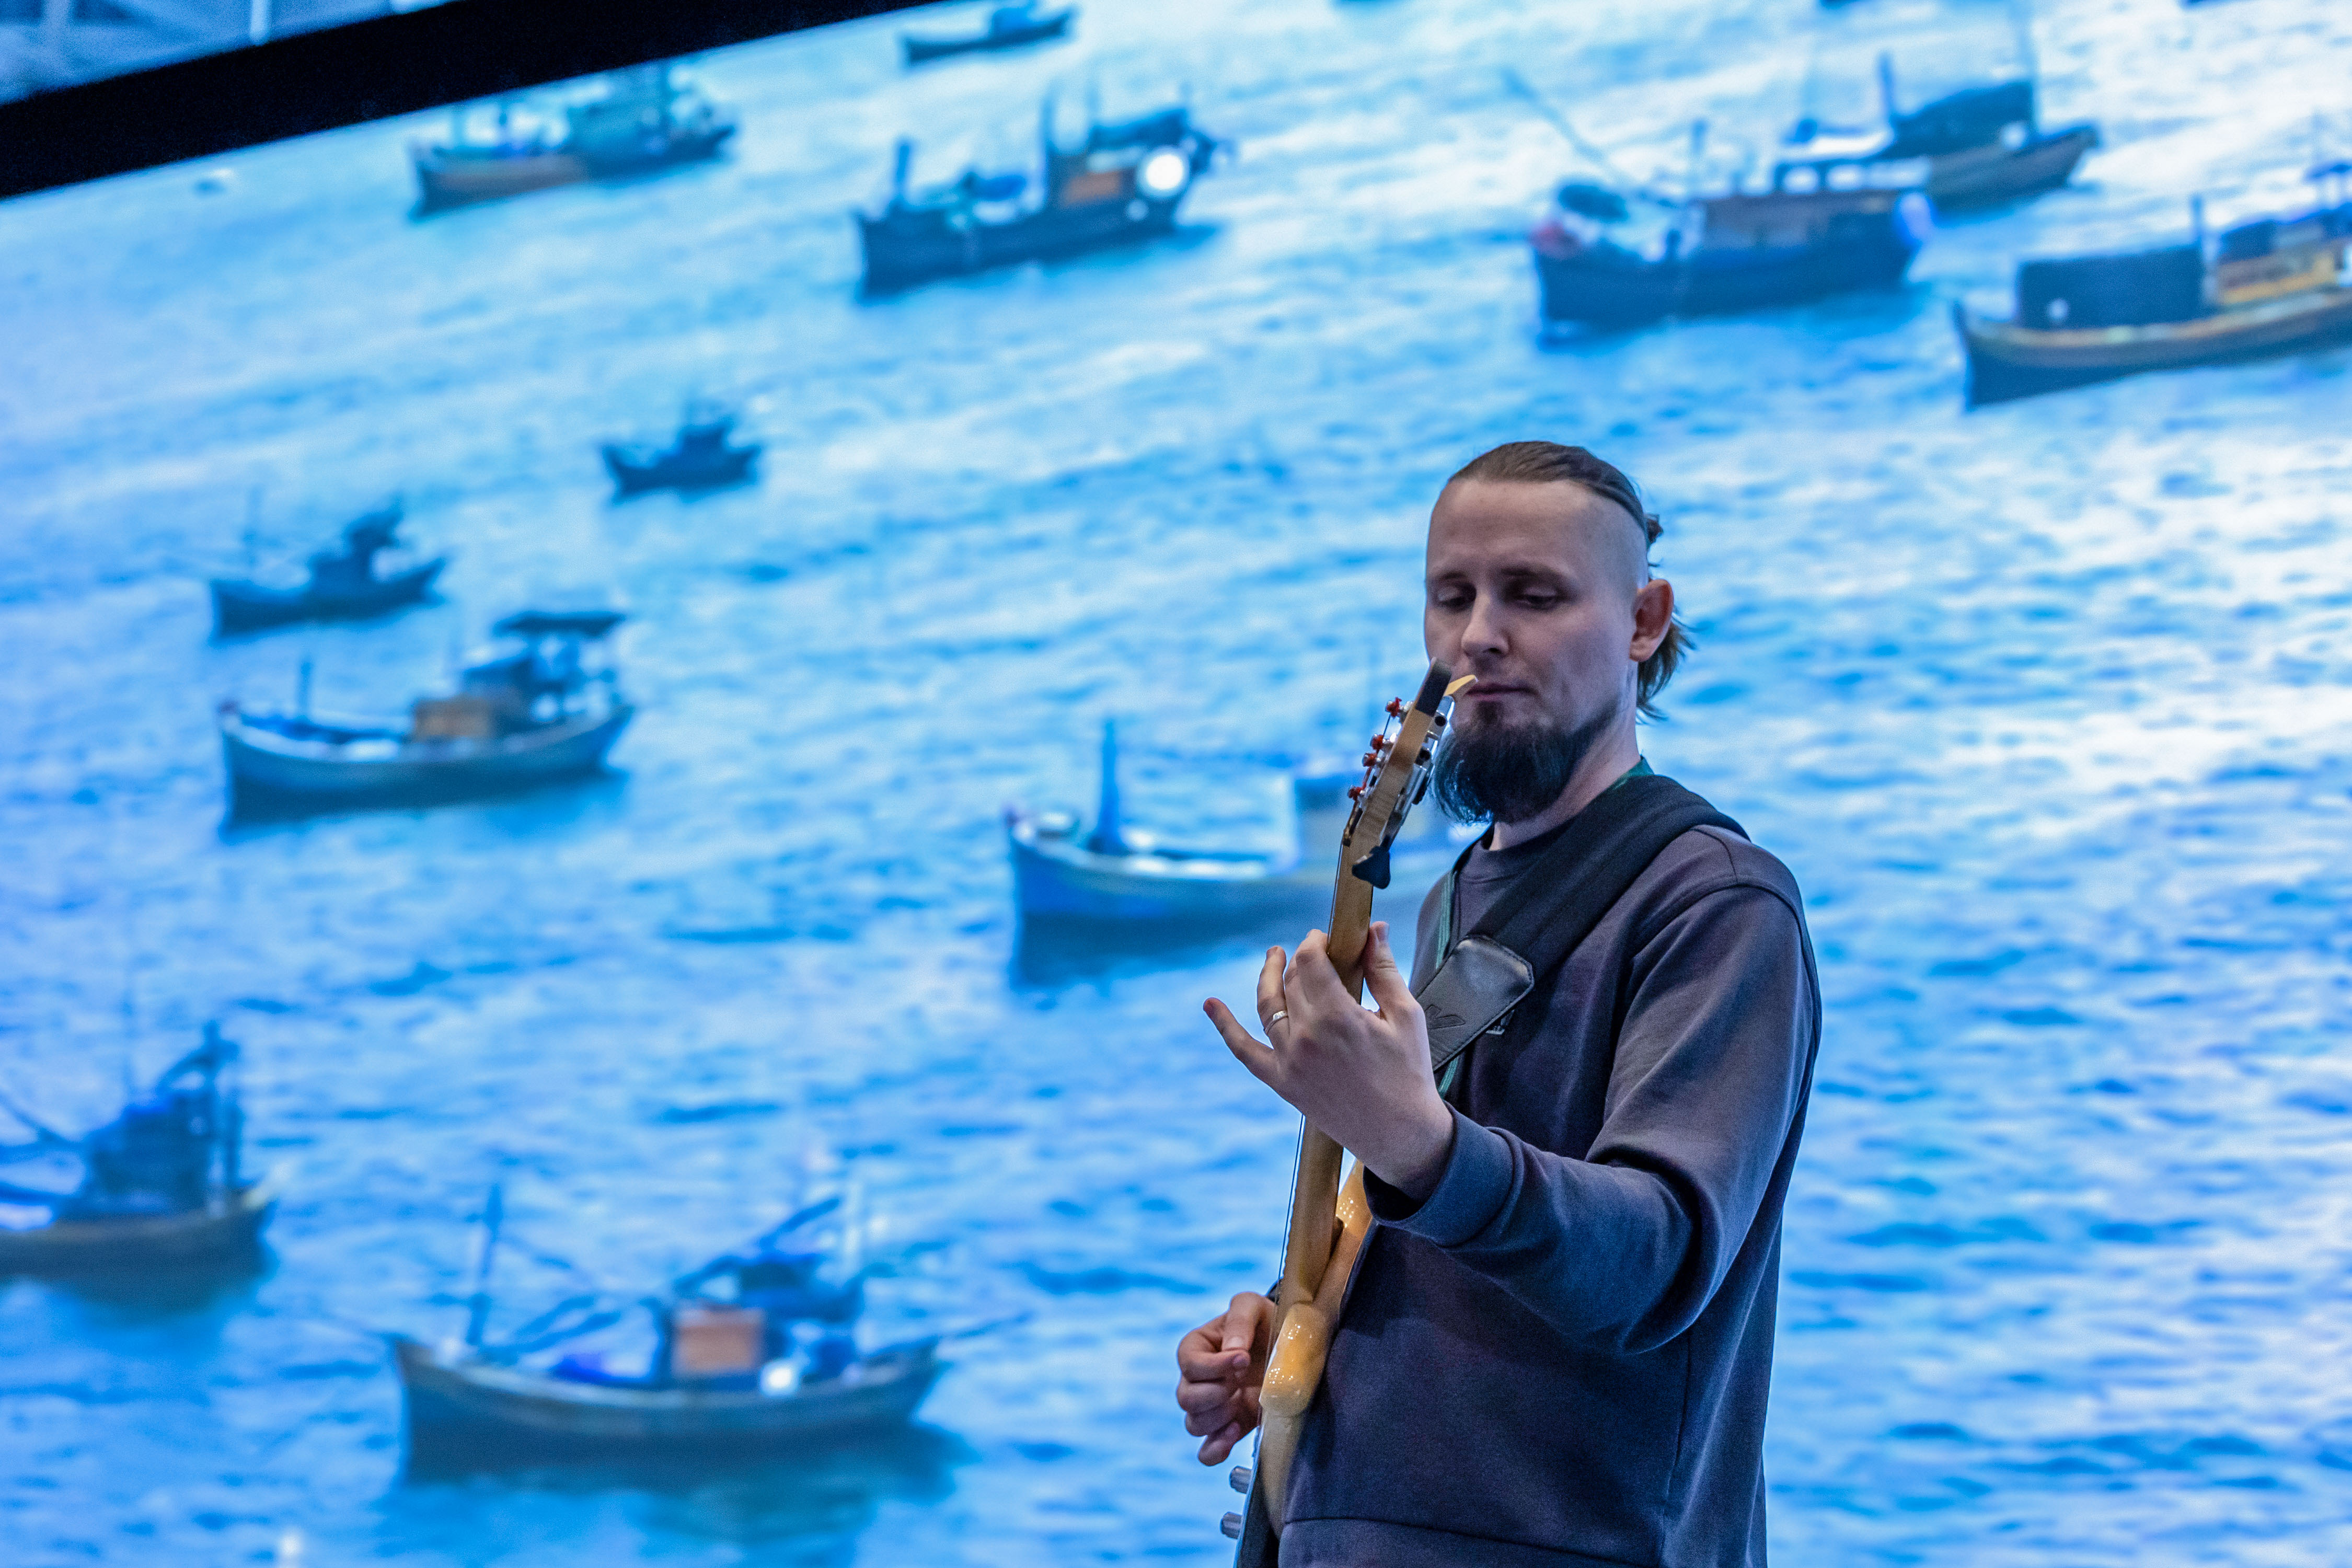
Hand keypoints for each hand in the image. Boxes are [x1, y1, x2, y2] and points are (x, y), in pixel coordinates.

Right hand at [1176, 1290, 1274, 1463]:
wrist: (1288, 1346)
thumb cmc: (1266, 1320)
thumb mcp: (1253, 1306)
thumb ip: (1240, 1319)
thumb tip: (1232, 1350)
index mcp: (1197, 1347)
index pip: (1188, 1363)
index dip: (1213, 1366)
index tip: (1243, 1359)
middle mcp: (1198, 1380)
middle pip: (1185, 1397)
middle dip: (1214, 1394)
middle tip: (1239, 1383)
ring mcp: (1212, 1407)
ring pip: (1193, 1424)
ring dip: (1217, 1418)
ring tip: (1240, 1403)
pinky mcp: (1229, 1428)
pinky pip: (1206, 1451)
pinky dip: (1215, 1449)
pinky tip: (1234, 1432)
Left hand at [1205, 922, 1455, 1200]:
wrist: (1400, 1134)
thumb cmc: (1409, 1073)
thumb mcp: (1406, 1015)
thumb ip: (1384, 969)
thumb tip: (1374, 929)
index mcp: (1339, 1016)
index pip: (1312, 961)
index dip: (1315, 942)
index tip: (1325, 938)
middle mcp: (1306, 1037)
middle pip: (1293, 981)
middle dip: (1303, 961)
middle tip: (1317, 954)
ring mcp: (1289, 1061)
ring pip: (1267, 1005)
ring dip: (1268, 976)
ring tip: (1274, 957)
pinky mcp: (1282, 1083)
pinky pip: (1245, 1052)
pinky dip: (1225, 1027)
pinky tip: (1210, 1004)